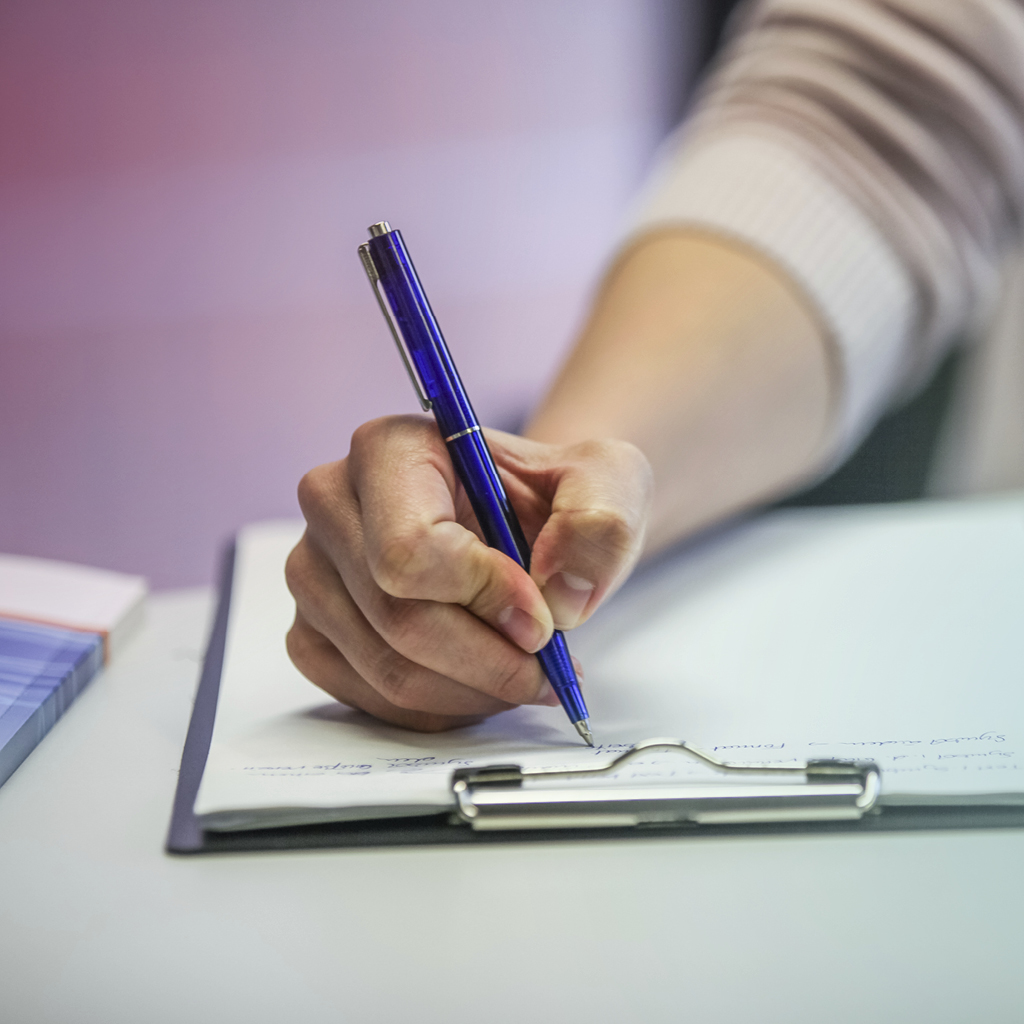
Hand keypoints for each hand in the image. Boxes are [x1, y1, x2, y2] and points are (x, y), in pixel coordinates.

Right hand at [285, 414, 650, 731]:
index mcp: (389, 448)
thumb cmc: (550, 497)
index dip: (483, 598)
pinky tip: (482, 681)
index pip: (409, 549)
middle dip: (488, 659)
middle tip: (548, 664)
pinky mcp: (313, 631)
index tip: (542, 619)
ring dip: (473, 689)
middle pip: (396, 617)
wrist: (525, 522)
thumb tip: (560, 596)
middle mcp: (333, 503)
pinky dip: (441, 706)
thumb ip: (600, 525)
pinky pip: (369, 697)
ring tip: (524, 671)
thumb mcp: (606, 483)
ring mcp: (313, 572)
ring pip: (386, 668)